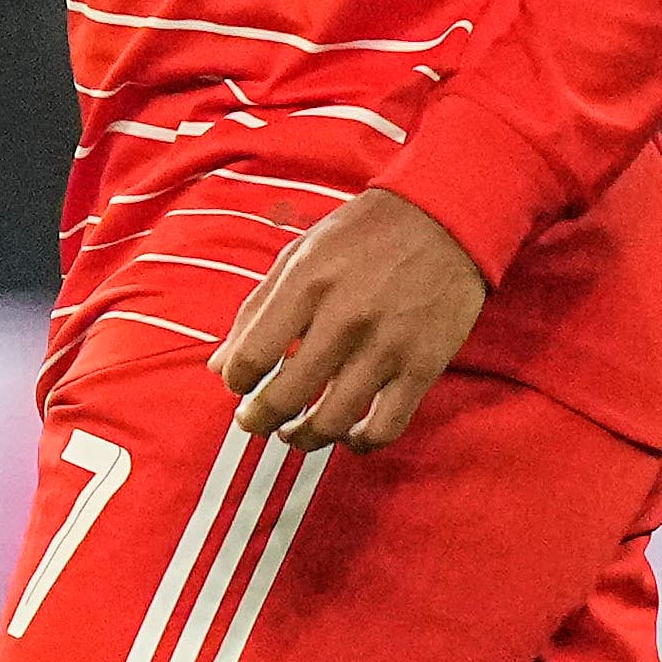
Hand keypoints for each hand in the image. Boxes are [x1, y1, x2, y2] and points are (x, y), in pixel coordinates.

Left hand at [208, 187, 483, 452]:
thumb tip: (218, 367)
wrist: (443, 218)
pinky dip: (361, 443)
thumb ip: (255, 310)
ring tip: (294, 434)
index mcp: (306, 284)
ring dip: (305, 438)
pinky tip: (348, 437)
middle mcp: (345, 318)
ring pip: (333, 420)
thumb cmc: (362, 235)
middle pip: (287, 396)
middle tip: (255, 421)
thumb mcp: (298, 254)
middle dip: (260, 419)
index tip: (239, 386)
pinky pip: (386, 426)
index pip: (253, 356)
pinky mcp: (423, 366)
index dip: (237, 382)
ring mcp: (387, 346)